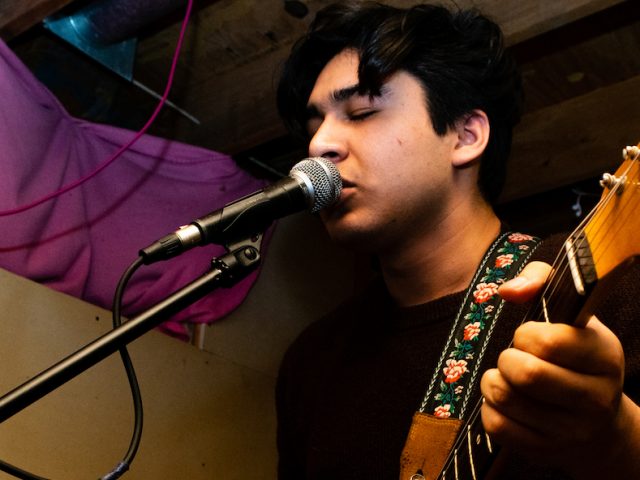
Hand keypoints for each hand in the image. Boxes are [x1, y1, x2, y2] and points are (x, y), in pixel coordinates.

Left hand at [479, 261, 639, 477]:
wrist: (599, 427)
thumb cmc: (573, 355)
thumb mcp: (568, 312)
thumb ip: (539, 279)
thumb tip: (508, 291)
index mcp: (605, 357)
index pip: (550, 342)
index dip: (526, 335)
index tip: (530, 337)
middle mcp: (596, 398)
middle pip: (526, 374)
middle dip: (506, 358)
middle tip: (512, 358)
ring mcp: (572, 431)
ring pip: (506, 398)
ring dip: (493, 381)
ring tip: (505, 376)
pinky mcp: (545, 451)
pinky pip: (497, 425)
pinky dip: (489, 407)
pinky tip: (504, 401)